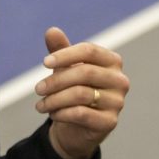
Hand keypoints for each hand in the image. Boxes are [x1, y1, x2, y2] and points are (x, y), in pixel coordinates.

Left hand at [35, 26, 128, 158]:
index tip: (45, 63)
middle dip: (56, 80)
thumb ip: (60, 50)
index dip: (65, 54)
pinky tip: (52, 114)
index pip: (89, 50)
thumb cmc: (73, 91)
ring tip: (40, 105)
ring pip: (81, 94)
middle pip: (85, 72)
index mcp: (112, 61)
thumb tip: (51, 30)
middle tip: (38, 88)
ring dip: (54, 99)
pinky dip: (62, 113)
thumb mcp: (65, 69)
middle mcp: (120, 80)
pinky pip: (81, 114)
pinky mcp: (109, 122)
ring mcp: (117, 102)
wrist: (77, 128)